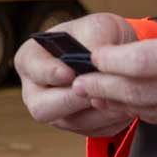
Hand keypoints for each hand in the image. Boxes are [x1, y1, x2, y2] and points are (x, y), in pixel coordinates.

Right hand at [15, 12, 141, 137]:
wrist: (118, 53)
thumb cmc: (99, 35)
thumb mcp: (98, 26)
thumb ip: (94, 39)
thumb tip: (92, 59)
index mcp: (31, 59)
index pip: (32, 69)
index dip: (49, 73)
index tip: (69, 72)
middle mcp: (36, 90)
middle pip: (42, 108)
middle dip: (73, 100)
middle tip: (96, 91)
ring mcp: (56, 111)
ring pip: (72, 122)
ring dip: (99, 111)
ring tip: (121, 95)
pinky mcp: (78, 126)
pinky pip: (94, 130)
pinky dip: (112, 119)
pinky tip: (126, 104)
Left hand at [72, 5, 156, 137]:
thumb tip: (152, 50)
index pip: (143, 62)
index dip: (110, 62)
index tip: (93, 57)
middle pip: (141, 92)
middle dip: (104, 87)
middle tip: (79, 82)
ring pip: (156, 112)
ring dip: (121, 105)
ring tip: (96, 96)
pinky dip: (152, 115)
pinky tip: (133, 107)